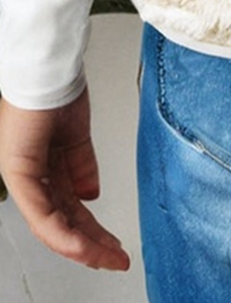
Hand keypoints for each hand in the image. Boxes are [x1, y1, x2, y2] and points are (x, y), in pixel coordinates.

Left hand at [0, 86, 129, 270]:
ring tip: (109, 258)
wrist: (51, 65)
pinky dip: (64, 234)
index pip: (66, 211)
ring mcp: (23, 177)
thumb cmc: (58, 89)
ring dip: (84, 246)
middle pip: (62, 224)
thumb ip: (82, 167)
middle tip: (116, 260)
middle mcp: (30, 177)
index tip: (113, 246)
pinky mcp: (19, 172)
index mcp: (43, 168)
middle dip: (92, 246)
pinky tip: (82, 246)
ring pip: (52, 227)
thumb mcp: (77, 137)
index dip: (91, 232)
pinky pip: (42, 214)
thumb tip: (91, 195)